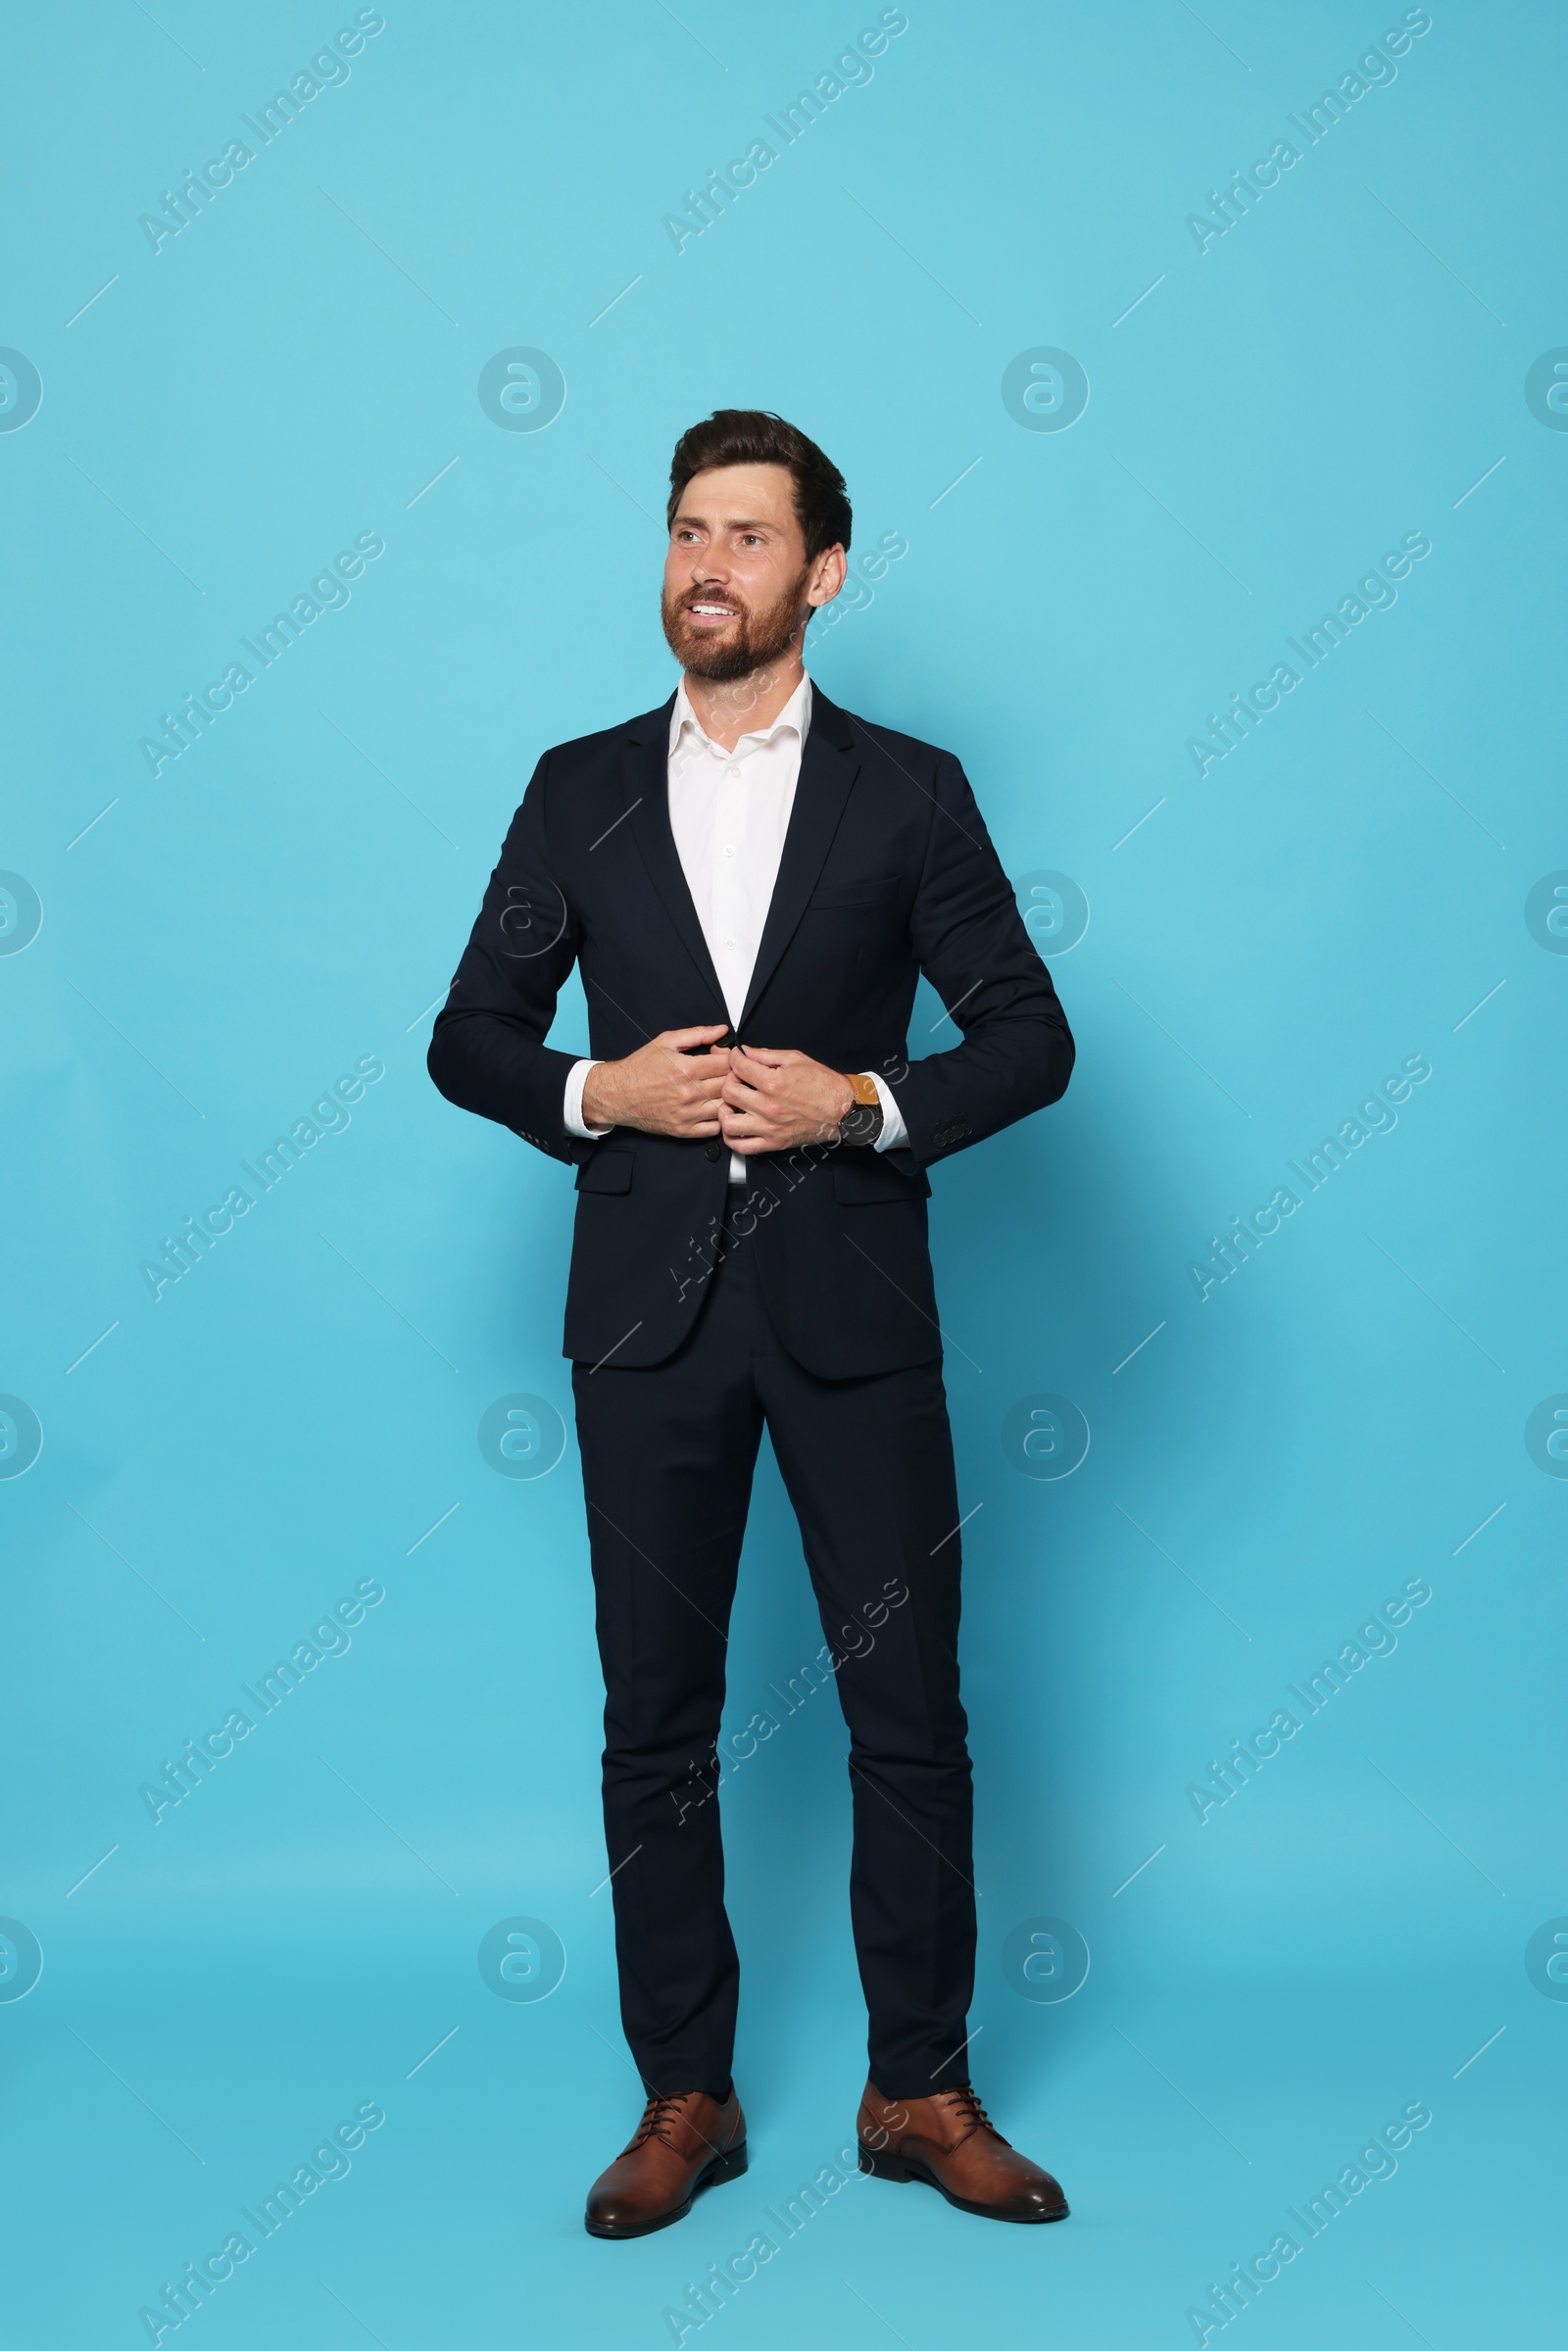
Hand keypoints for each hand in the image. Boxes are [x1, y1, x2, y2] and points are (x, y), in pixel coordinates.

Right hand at [582, 1026, 731, 1137]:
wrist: (617, 1094)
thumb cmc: (640, 1067)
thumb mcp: (666, 1041)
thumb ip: (697, 1034)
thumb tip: (722, 1030)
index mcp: (686, 1070)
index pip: (727, 1064)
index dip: (730, 1057)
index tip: (723, 1057)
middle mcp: (688, 1094)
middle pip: (730, 1085)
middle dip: (732, 1076)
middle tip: (724, 1072)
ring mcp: (687, 1115)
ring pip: (726, 1107)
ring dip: (728, 1097)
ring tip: (719, 1089)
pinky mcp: (683, 1130)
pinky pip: (715, 1128)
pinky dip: (720, 1118)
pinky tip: (712, 1106)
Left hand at [719, 1045, 854, 1154]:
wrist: (843, 1110)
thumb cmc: (824, 1085)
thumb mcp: (796, 1059)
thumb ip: (767, 1055)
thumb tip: (747, 1051)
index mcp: (774, 1083)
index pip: (738, 1066)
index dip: (734, 1057)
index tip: (736, 1058)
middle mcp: (768, 1106)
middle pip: (728, 1092)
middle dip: (728, 1080)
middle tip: (737, 1079)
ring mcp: (769, 1127)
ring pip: (728, 1122)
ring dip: (725, 1110)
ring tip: (733, 1104)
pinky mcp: (773, 1143)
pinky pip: (741, 1147)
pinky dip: (732, 1138)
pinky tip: (737, 1125)